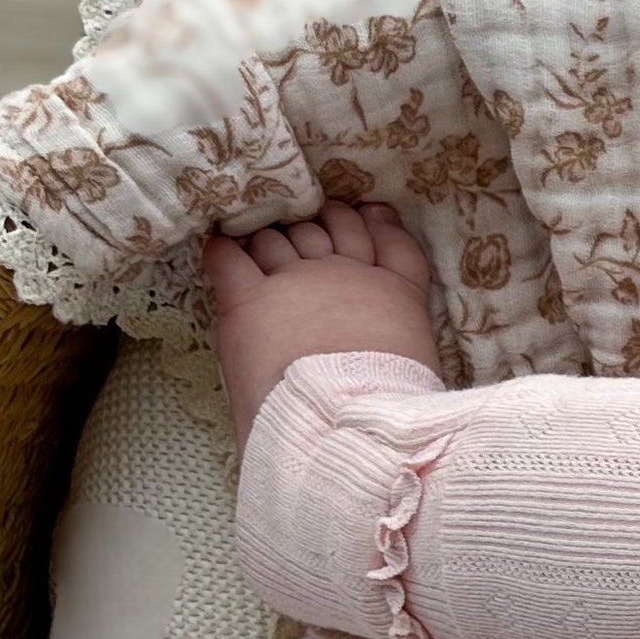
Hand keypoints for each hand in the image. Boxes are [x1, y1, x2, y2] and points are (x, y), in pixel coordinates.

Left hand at [201, 201, 439, 447]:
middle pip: (330, 227)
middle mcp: (344, 274)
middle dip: (320, 227)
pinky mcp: (247, 298)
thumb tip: (381, 343)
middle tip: (310, 238)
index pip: (389, 239)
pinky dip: (223, 250)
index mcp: (393, 292)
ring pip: (278, 238)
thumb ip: (400, 335)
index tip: (367, 216)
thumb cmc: (388, 406)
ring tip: (265, 253)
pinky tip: (221, 248)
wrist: (346, 421)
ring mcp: (294, 279)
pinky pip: (227, 258)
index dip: (376, 223)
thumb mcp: (418, 360)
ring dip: (272, 241)